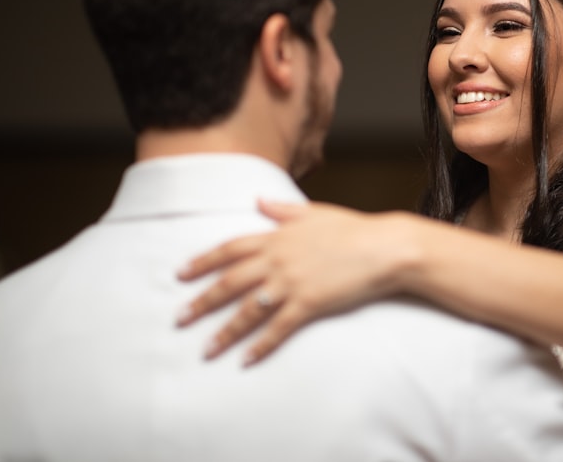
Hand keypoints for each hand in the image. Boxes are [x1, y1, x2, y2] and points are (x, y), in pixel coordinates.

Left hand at [176, 200, 409, 365]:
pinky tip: (245, 360)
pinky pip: (277, 329)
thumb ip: (282, 210)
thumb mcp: (315, 213)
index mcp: (277, 236)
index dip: (203, 261)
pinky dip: (260, 346)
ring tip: (205, 349)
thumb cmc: (354, 229)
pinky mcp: (308, 304)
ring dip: (224, 332)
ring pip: (247, 312)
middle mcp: (277, 260)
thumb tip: (258, 201)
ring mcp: (291, 283)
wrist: (384, 248)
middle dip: (202, 302)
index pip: (230, 249)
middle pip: (229, 283)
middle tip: (179, 319)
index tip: (180, 274)